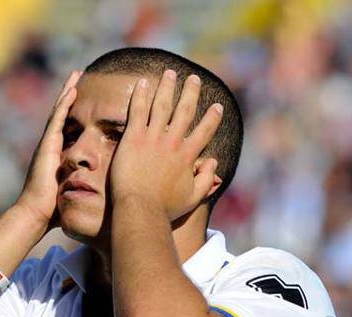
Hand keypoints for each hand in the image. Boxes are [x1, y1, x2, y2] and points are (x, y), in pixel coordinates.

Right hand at [17, 71, 81, 227]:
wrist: (37, 214)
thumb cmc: (54, 208)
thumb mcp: (71, 190)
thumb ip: (81, 182)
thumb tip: (99, 184)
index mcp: (58, 153)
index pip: (69, 125)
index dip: (76, 109)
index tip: (86, 95)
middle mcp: (52, 145)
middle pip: (63, 113)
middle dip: (71, 94)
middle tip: (80, 75)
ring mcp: (48, 143)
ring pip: (59, 111)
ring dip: (68, 92)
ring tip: (77, 74)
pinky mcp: (47, 145)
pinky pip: (57, 119)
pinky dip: (64, 104)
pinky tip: (72, 90)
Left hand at [110, 70, 222, 220]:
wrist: (140, 209)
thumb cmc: (165, 208)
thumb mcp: (193, 198)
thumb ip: (206, 180)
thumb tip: (215, 162)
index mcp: (188, 156)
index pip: (204, 131)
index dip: (212, 118)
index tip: (217, 106)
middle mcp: (173, 142)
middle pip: (185, 111)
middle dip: (191, 93)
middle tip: (194, 78)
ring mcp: (153, 138)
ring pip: (162, 105)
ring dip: (167, 87)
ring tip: (171, 73)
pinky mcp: (134, 138)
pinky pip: (138, 111)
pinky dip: (141, 95)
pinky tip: (143, 82)